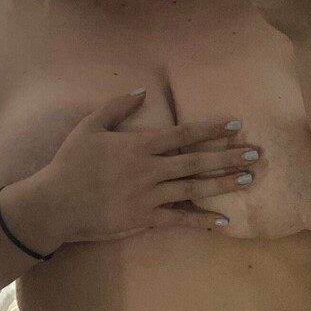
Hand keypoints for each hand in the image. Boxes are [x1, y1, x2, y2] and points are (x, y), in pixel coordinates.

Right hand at [4, 89, 261, 249]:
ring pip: (194, 188)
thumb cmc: (70, 163)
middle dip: (228, 157)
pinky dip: (202, 220)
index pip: (183, 134)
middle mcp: (149, 169)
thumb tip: (143, 90)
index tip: (235, 126)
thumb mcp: (89, 127)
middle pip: (196, 161)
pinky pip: (179, 219)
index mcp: (139, 145)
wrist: (55, 203)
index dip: (211, 130)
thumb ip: (117, 106)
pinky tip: (224, 221)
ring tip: (248, 179)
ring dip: (223, 184)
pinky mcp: (144, 218)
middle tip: (256, 154)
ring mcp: (148, 195)